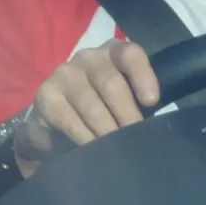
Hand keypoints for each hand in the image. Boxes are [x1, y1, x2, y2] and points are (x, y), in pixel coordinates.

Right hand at [13, 36, 160, 173]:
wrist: (57, 123)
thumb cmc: (104, 109)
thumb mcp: (127, 101)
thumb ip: (141, 103)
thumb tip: (158, 127)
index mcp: (113, 53)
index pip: (130, 54)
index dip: (143, 76)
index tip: (152, 102)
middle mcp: (88, 58)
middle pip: (111, 84)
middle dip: (128, 116)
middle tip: (136, 140)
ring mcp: (64, 74)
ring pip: (92, 105)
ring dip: (107, 131)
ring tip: (118, 150)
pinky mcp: (47, 94)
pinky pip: (69, 120)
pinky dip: (85, 138)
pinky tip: (93, 150)